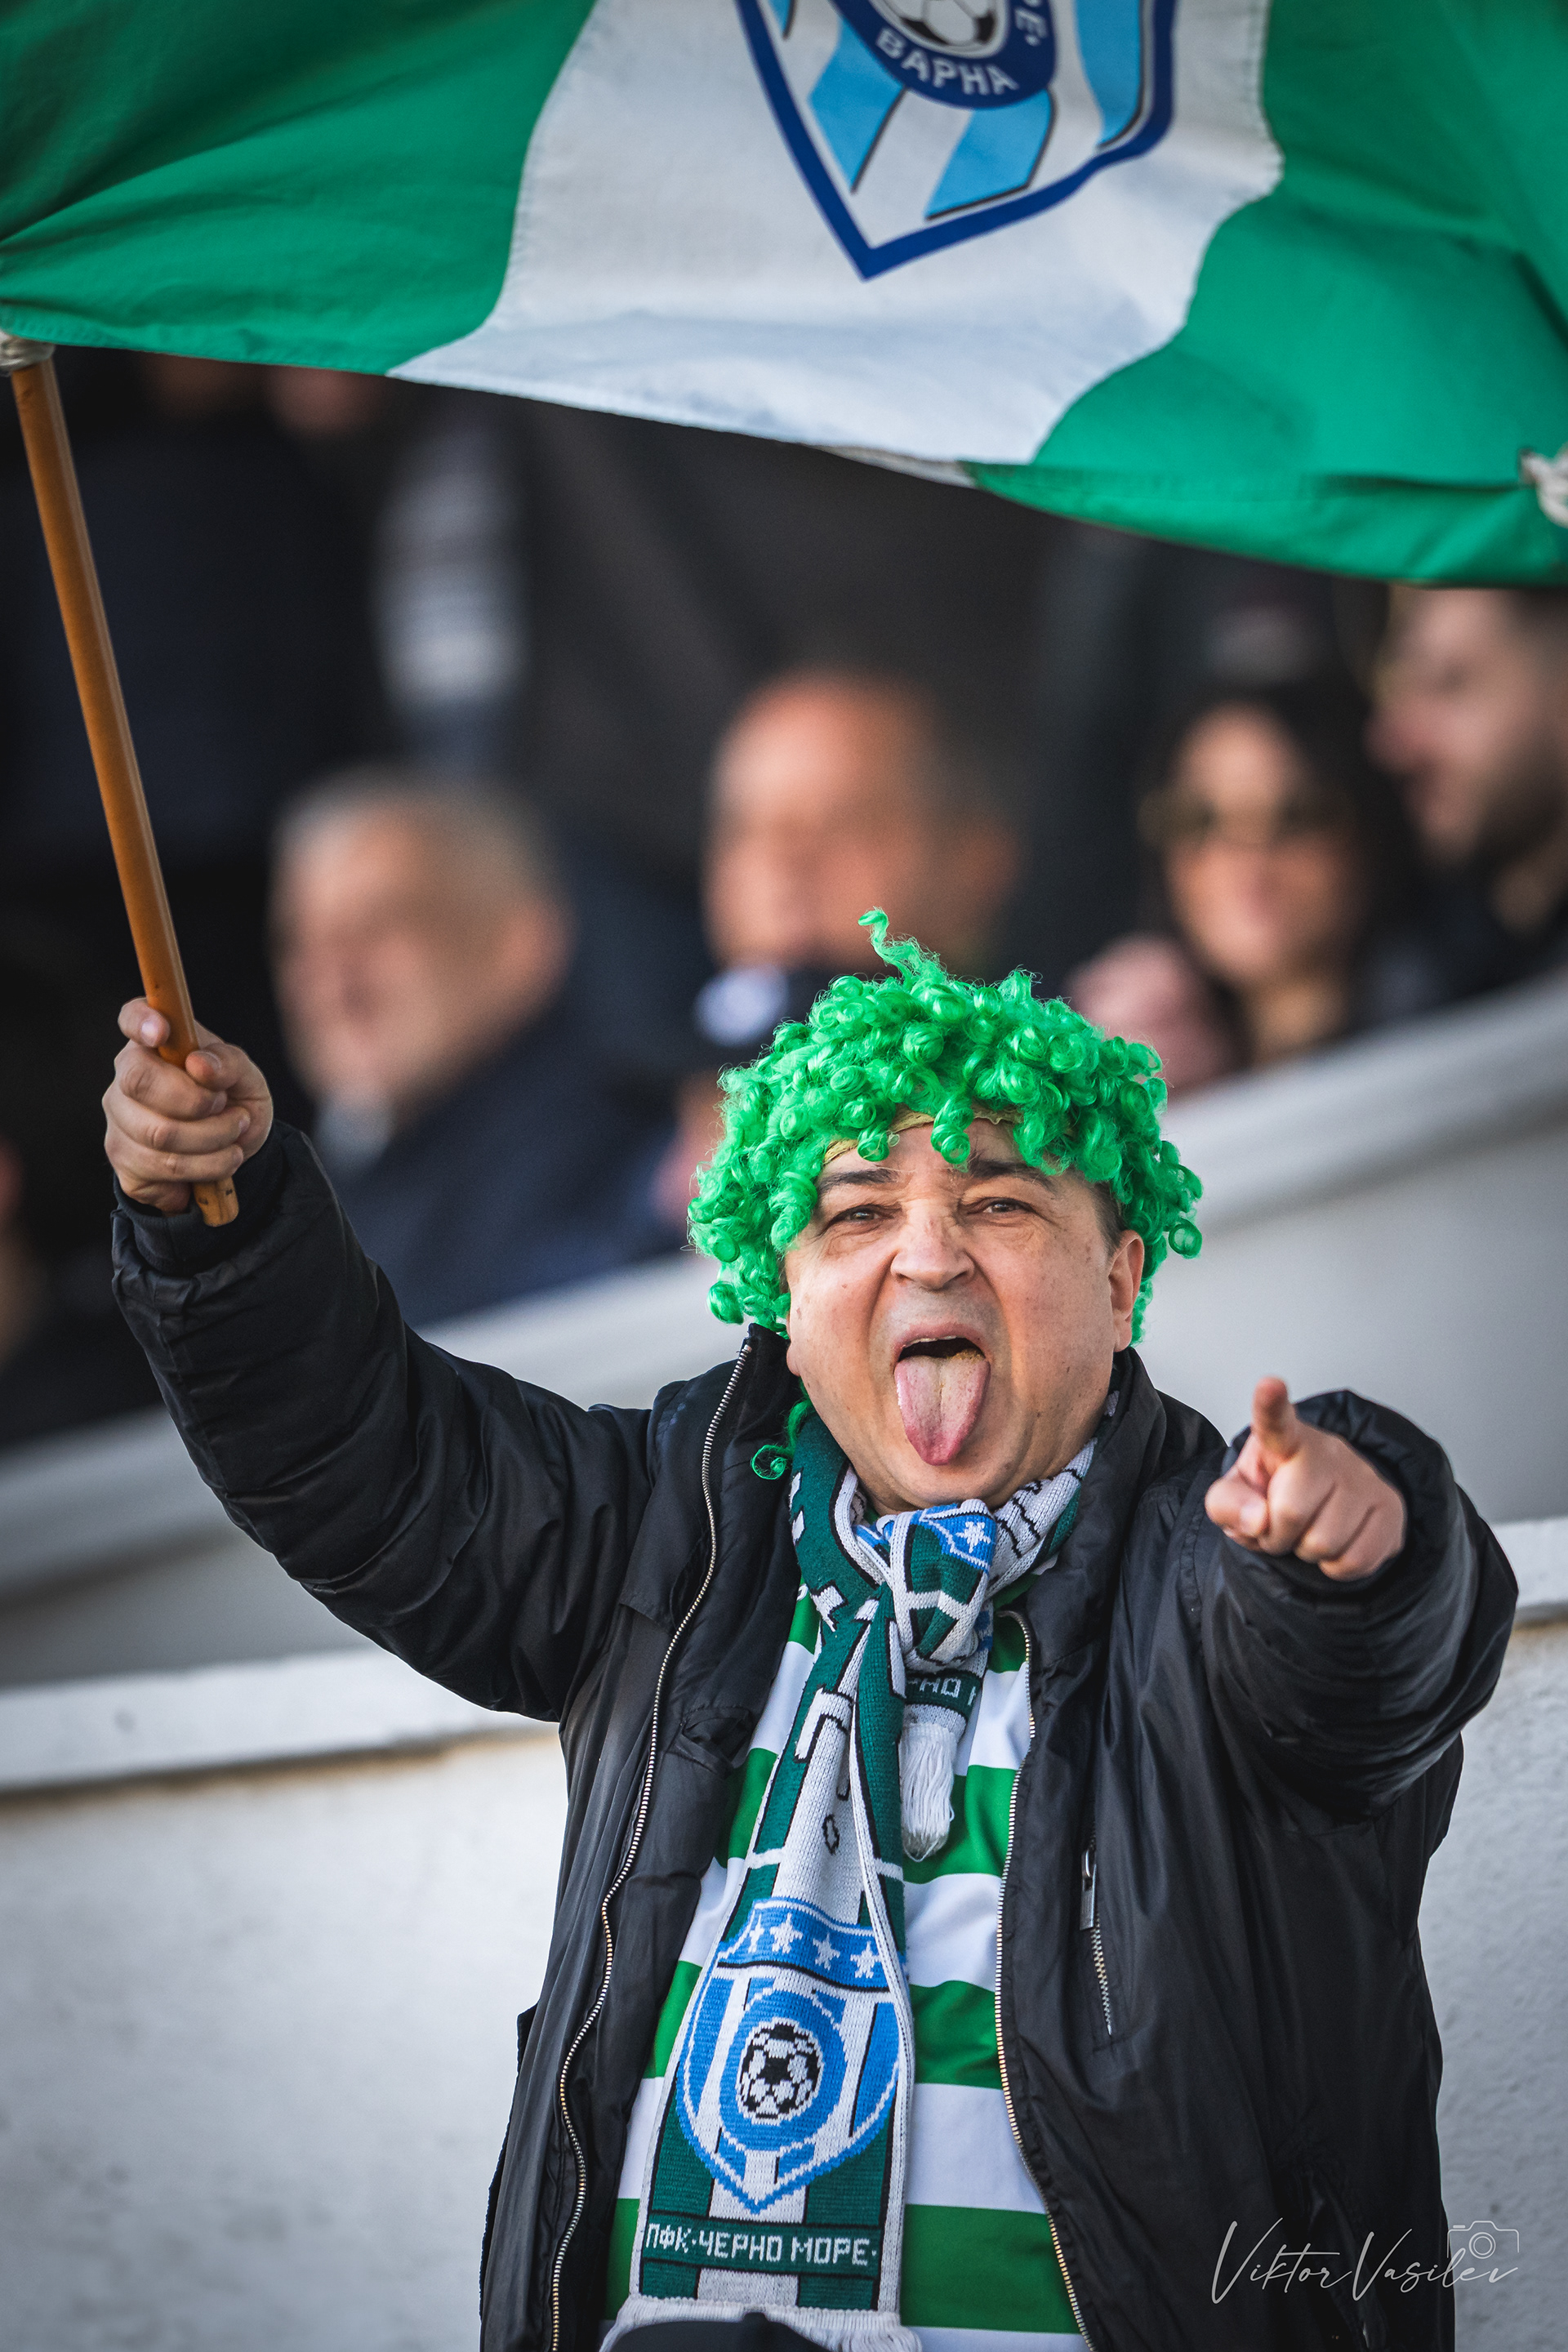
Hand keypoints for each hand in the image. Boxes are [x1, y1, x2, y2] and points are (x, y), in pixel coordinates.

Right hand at [104, 998, 273, 1213]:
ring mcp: (119, 1123)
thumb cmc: (233, 1100)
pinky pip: (162, 1170)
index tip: (161, 1032)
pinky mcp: (125, 1164)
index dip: (141, 1021)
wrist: (234, 1150)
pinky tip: (218, 1162)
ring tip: (235, 1135)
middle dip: (198, 1101)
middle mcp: (125, 1079)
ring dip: (214, 1139)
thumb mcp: (247, 1078)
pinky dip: (206, 1170)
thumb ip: (229, 1063)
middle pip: (140, 1082)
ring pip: (158, 1134)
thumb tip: (200, 1064)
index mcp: (154, 1044)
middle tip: (227, 1107)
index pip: (132, 1018)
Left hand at [1205, 1378, 1406, 1582]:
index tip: (1270, 1385)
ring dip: (1307, 1552)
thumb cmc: (1273, 1494)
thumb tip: (1259, 1520)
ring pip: (1325, 1543)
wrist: (1323, 1507)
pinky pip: (1354, 1561)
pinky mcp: (1391, 1507)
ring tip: (1309, 1531)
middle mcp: (1329, 1451)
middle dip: (1278, 1535)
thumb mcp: (1234, 1497)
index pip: (1275, 1420)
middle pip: (1291, 1512)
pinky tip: (1334, 1543)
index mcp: (1284, 1440)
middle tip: (1281, 1526)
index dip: (1270, 1403)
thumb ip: (1228, 1505)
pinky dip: (1335, 1567)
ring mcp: (1365, 1478)